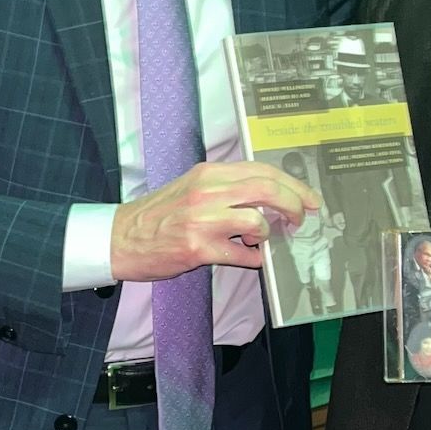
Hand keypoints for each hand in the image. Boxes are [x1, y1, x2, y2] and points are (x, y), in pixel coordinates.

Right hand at [110, 159, 318, 279]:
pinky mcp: (198, 248)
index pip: (263, 171)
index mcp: (209, 173)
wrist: (122, 237)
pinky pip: (243, 256)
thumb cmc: (159, 215)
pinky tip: (250, 258)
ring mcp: (203, 220)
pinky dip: (254, 259)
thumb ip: (228, 189)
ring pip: (257, 222)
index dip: (293, 185)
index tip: (308, 198)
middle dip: (294, 205)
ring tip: (262, 241)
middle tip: (300, 220)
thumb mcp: (193, 187)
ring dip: (269, 235)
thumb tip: (268, 200)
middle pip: (268, 190)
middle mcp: (208, 192)